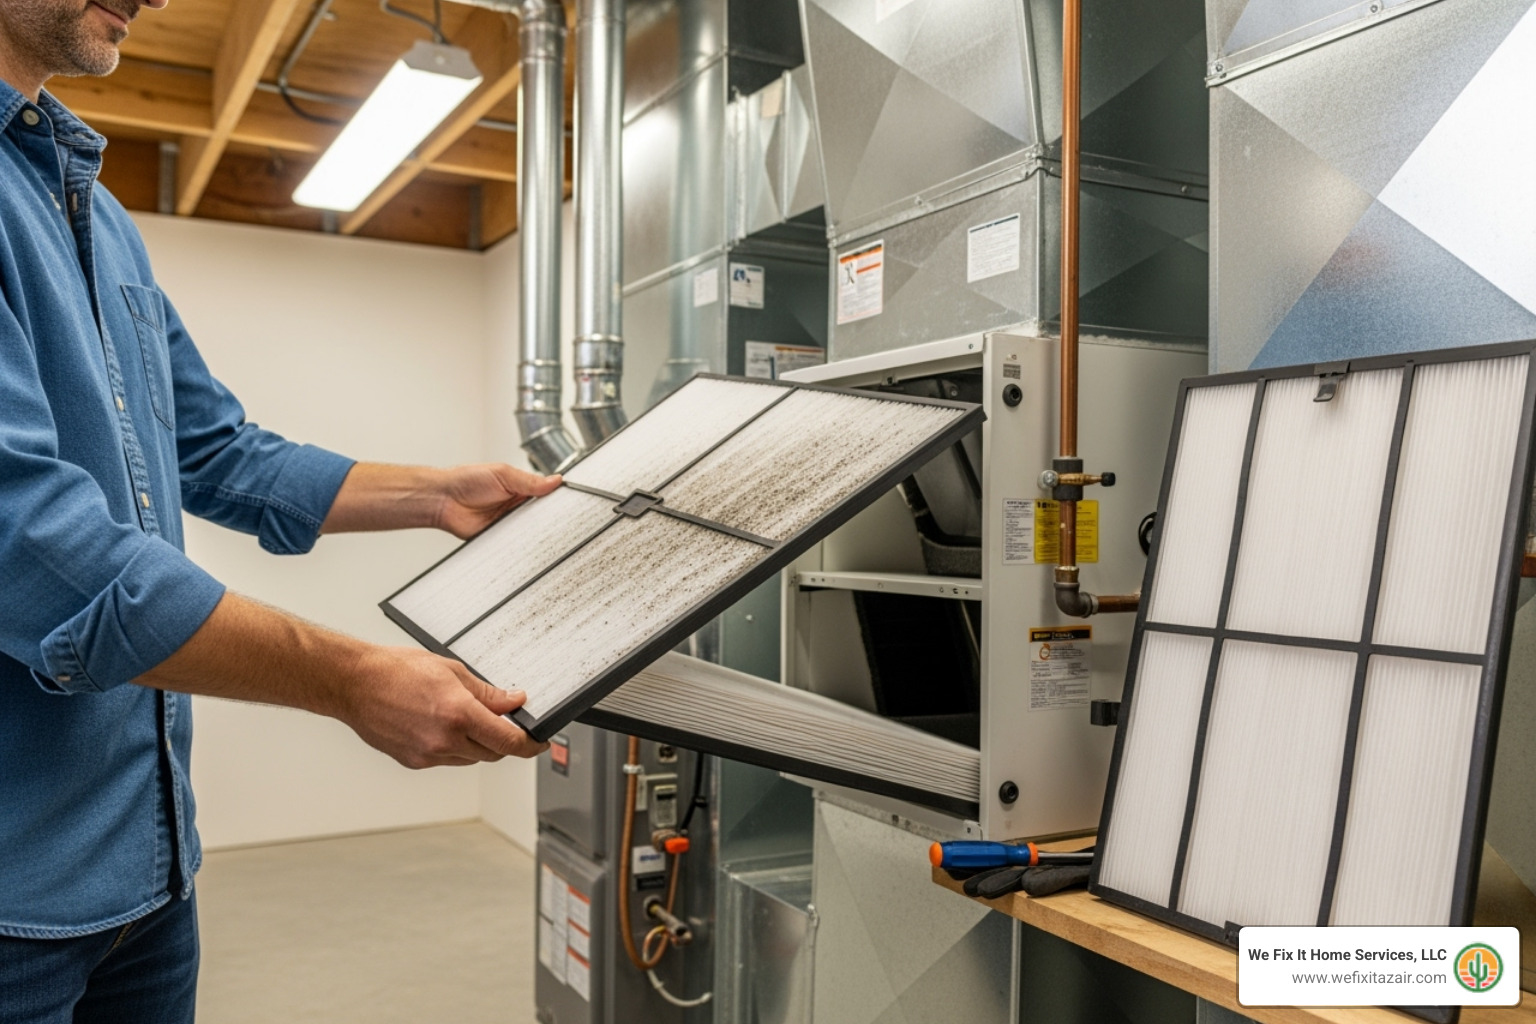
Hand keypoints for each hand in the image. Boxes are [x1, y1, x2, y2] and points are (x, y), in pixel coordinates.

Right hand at [338, 645, 548, 768]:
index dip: (530, 746)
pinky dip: (452, 747)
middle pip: (492, 753)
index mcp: (459, 714)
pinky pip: (446, 759)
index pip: (508, 741)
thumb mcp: (451, 671)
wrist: (355, 684)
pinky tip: (439, 725)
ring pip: (469, 758)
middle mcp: (445, 740)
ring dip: (476, 744)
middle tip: (501, 721)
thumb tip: (513, 701)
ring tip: (459, 716)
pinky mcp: (414, 762)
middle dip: (502, 740)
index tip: (538, 743)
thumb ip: (487, 693)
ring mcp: (428, 754)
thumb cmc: (396, 670)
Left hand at [434, 464, 561, 538]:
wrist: (443, 500)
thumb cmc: (466, 480)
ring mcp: (509, 523)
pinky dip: (520, 545)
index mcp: (520, 488)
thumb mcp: (502, 474)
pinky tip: (526, 543)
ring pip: (531, 532)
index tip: (569, 503)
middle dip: (548, 519)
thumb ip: (529, 480)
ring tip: (542, 532)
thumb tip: (555, 480)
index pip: (546, 496)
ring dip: (535, 532)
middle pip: (541, 516)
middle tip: (557, 520)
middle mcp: (516, 506)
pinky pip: (515, 544)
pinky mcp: (499, 538)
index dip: (557, 500)